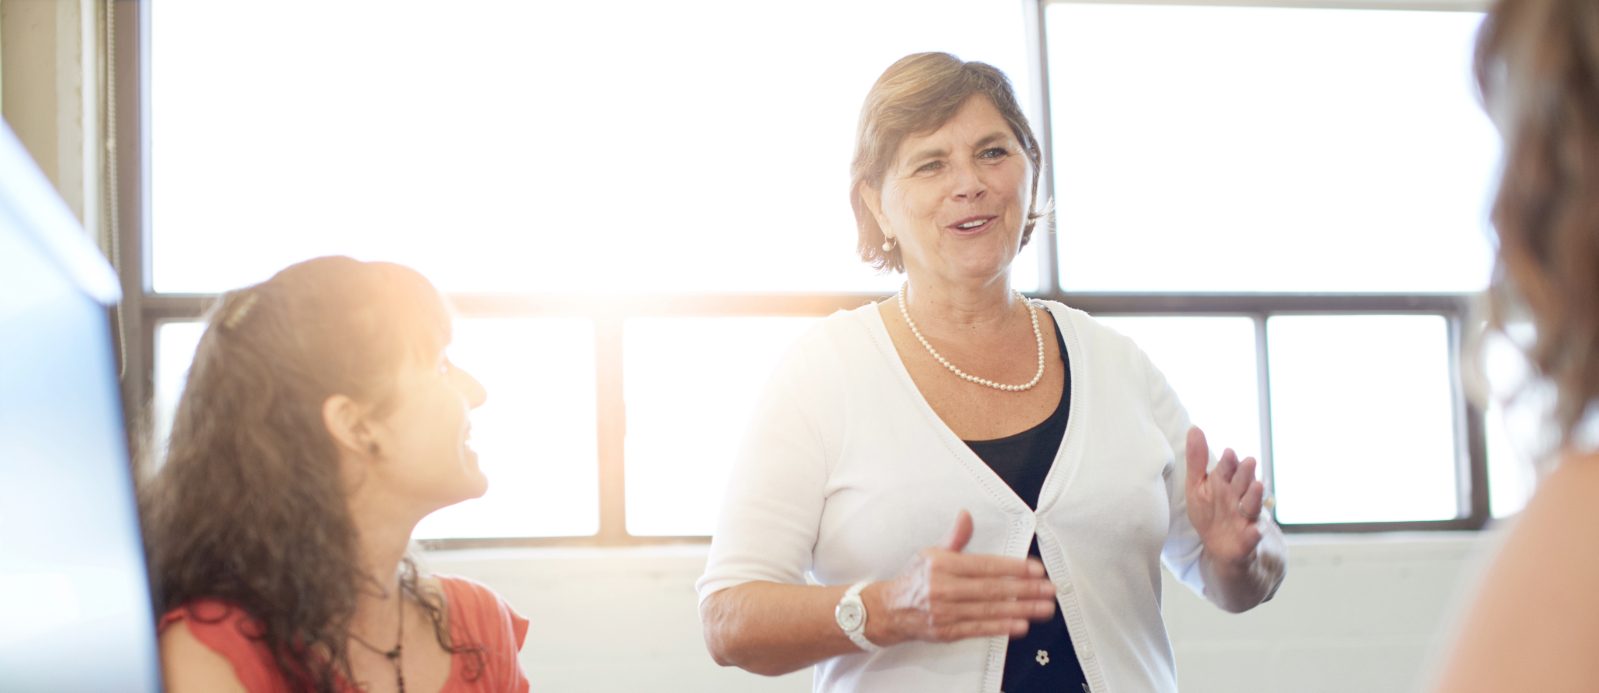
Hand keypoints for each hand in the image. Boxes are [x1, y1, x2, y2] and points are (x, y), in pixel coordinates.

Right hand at [865, 510, 1056, 645]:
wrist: (889, 610)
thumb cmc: (914, 580)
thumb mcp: (931, 553)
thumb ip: (955, 538)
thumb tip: (967, 516)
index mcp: (943, 565)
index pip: (985, 565)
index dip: (1013, 568)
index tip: (1036, 570)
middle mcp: (945, 589)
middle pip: (992, 589)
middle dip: (1025, 590)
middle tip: (1049, 589)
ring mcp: (947, 612)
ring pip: (990, 610)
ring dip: (1021, 609)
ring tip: (1043, 608)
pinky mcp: (948, 631)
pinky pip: (979, 629)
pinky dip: (1001, 627)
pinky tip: (1020, 625)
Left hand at [1184, 426, 1266, 568]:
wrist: (1221, 550)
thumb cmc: (1210, 513)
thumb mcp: (1198, 487)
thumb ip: (1197, 460)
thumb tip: (1194, 428)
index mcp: (1225, 484)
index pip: (1227, 470)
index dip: (1228, 463)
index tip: (1228, 453)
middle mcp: (1238, 498)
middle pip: (1243, 484)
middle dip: (1245, 474)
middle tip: (1248, 462)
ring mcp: (1245, 519)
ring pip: (1251, 506)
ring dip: (1254, 497)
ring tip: (1256, 486)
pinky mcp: (1248, 541)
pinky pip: (1252, 538)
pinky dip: (1254, 534)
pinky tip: (1256, 530)